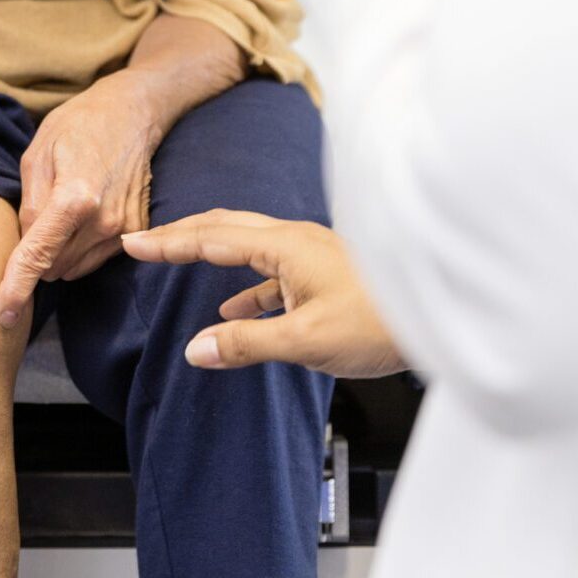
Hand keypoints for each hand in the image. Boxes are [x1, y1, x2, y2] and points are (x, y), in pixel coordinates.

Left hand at [0, 71, 165, 326]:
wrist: (131, 113)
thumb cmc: (77, 126)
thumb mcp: (36, 155)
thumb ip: (28, 204)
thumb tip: (25, 244)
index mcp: (74, 198)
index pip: (37, 256)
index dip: (16, 287)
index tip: (2, 313)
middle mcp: (104, 220)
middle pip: (53, 267)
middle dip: (35, 257)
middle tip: (31, 222)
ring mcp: (124, 229)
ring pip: (73, 267)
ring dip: (57, 254)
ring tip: (58, 215)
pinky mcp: (135, 231)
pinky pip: (94, 258)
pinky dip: (78, 248)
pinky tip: (79, 218)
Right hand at [121, 210, 406, 376]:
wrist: (444, 318)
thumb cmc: (382, 323)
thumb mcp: (306, 341)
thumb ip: (247, 343)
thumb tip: (194, 349)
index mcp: (286, 246)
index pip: (211, 237)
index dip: (168, 243)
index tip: (133, 244)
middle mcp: (295, 240)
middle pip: (225, 227)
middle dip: (182, 235)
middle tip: (145, 242)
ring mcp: (311, 255)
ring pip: (247, 245)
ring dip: (210, 253)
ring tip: (180, 263)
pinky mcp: (323, 274)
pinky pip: (270, 272)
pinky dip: (244, 287)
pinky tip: (234, 310)